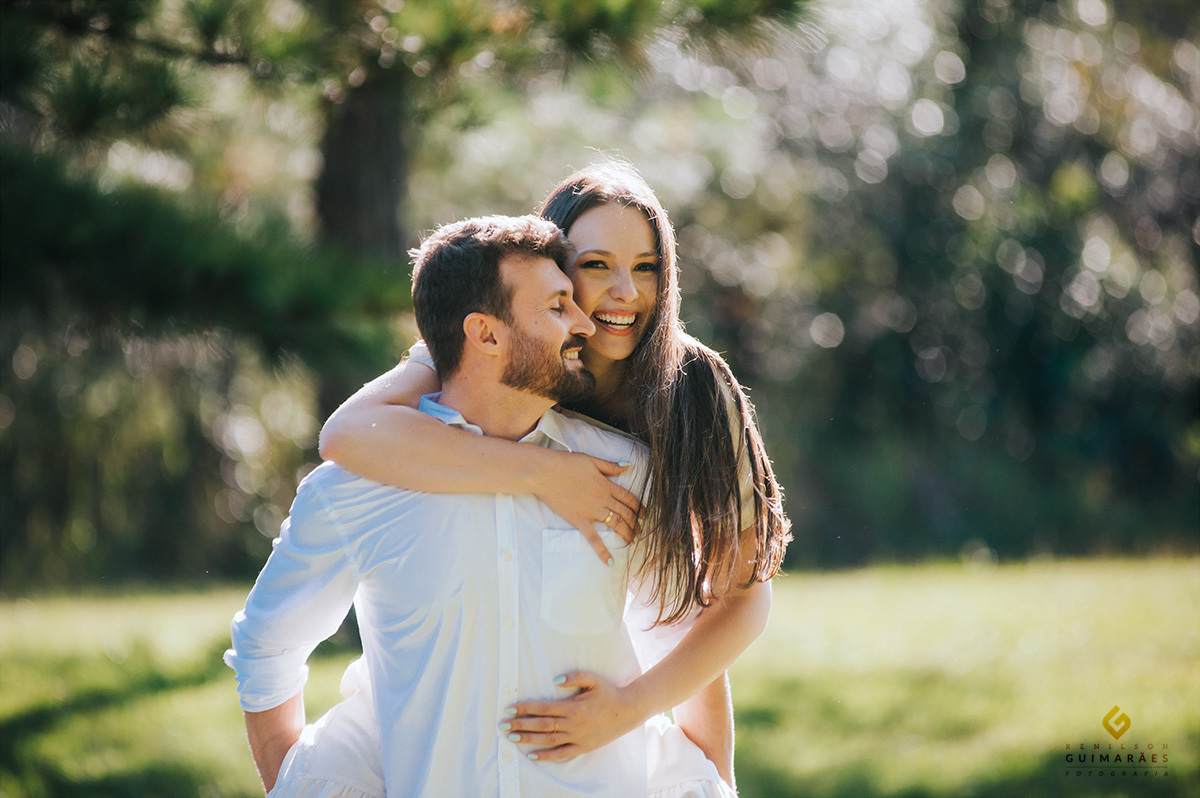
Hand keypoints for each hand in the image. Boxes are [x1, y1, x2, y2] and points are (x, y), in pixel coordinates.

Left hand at [500, 671, 647, 760]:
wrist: (628, 711)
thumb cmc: (609, 692)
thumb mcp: (593, 679)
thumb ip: (574, 676)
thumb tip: (555, 679)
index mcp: (574, 707)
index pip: (544, 708)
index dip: (526, 708)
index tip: (510, 708)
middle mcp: (573, 724)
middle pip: (542, 726)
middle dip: (520, 725)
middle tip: (503, 725)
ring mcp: (577, 737)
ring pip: (548, 740)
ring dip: (528, 739)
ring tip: (511, 737)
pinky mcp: (582, 747)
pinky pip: (561, 754)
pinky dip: (546, 756)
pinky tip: (531, 755)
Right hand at [534, 452, 641, 563]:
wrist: (545, 473)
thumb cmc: (566, 463)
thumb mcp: (591, 460)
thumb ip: (610, 466)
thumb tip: (628, 466)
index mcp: (606, 484)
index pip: (629, 498)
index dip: (639, 507)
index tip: (644, 515)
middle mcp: (602, 499)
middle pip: (625, 513)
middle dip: (635, 523)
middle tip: (639, 531)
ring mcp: (591, 511)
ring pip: (615, 524)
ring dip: (626, 534)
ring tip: (632, 541)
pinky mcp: (579, 520)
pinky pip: (593, 538)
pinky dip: (602, 550)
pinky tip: (610, 561)